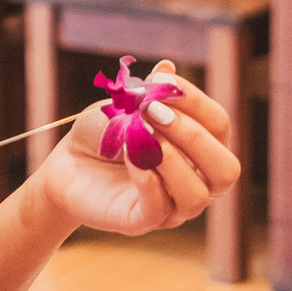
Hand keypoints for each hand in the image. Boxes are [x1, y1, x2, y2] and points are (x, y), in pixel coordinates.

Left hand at [33, 61, 240, 237]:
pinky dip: (148, 180)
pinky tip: (129, 156)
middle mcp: (196, 181)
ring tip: (140, 135)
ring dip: (170, 160)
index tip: (163, 82)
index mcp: (201, 148)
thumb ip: (149, 93)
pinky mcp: (141, 222)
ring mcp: (172, 206)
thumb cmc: (104, 133)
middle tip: (154, 113)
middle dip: (194, 137)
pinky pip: (159, 208)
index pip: (220, 126)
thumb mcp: (123, 106)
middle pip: (226, 170)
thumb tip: (166, 68)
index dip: (196, 102)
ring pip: (197, 196)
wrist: (65, 165)